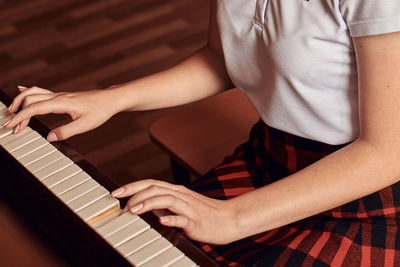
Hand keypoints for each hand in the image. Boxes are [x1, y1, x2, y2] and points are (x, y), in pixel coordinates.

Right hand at [4, 85, 119, 140]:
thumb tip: (49, 138)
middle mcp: (58, 96)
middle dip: (18, 112)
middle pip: (30, 99)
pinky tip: (21, 90)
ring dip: (20, 100)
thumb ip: (66, 132)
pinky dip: (28, 92)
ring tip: (12, 110)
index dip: (21, 117)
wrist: (110, 100)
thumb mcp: (85, 125)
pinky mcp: (62, 96)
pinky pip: (41, 91)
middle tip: (13, 127)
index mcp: (61, 103)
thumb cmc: (100, 111)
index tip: (11, 126)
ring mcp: (59, 95)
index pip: (35, 108)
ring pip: (33, 93)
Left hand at [111, 179, 239, 244]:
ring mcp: (189, 207)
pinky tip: (162, 221)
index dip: (132, 186)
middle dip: (134, 193)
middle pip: (155, 187)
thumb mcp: (182, 205)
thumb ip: (165, 204)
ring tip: (132, 210)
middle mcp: (181, 195)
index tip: (116, 192)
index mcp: (177, 191)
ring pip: (166, 199)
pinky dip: (171, 218)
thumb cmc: (206, 213)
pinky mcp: (196, 221)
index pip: (151, 183)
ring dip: (147, 203)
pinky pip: (183, 218)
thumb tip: (144, 207)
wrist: (230, 218)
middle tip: (119, 201)